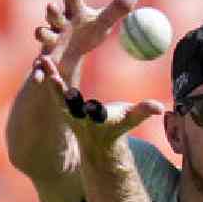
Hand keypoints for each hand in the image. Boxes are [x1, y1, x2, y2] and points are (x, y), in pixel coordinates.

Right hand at [32, 0, 139, 80]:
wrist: (72, 52)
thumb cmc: (88, 32)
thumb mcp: (103, 23)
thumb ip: (117, 8)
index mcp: (73, 12)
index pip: (73, 0)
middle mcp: (58, 23)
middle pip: (54, 14)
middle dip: (53, 11)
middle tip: (52, 7)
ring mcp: (50, 39)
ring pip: (44, 34)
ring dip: (43, 33)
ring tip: (43, 34)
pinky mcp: (45, 57)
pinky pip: (40, 65)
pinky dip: (38, 71)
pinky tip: (38, 78)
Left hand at [34, 55, 163, 154]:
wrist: (97, 142)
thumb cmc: (118, 127)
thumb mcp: (131, 120)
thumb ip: (144, 112)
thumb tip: (160, 108)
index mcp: (98, 121)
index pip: (96, 115)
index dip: (92, 109)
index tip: (89, 103)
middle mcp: (80, 118)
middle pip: (71, 105)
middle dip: (63, 93)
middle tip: (55, 78)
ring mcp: (68, 113)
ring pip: (56, 95)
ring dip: (50, 77)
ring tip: (43, 59)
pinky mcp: (61, 106)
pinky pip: (53, 89)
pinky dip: (49, 74)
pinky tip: (43, 60)